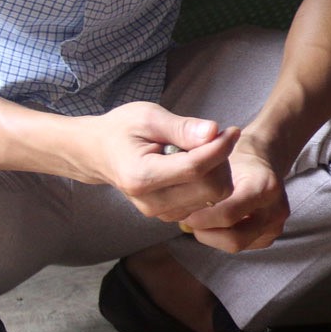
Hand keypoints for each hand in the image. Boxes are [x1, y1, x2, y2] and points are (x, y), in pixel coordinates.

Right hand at [84, 103, 239, 220]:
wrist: (99, 153)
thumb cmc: (122, 130)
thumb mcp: (148, 117)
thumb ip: (182, 127)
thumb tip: (213, 132)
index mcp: (142, 176)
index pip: (197, 169)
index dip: (220, 148)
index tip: (231, 130)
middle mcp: (151, 202)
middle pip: (212, 188)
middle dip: (221, 161)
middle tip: (213, 138)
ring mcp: (160, 213)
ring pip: (213, 197)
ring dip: (217, 171)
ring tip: (198, 150)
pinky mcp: (169, 215)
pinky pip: (205, 202)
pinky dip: (209, 182)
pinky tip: (194, 165)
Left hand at [180, 135, 291, 252]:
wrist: (260, 159)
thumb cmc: (234, 158)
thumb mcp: (217, 162)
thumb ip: (201, 182)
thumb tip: (178, 210)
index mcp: (265, 187)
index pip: (228, 214)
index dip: (201, 218)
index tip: (185, 210)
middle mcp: (276, 209)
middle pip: (234, 239)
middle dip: (207, 232)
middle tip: (191, 219)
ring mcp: (276, 225)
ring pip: (237, 245)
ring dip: (213, 236)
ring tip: (201, 220)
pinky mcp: (271, 235)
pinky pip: (242, 246)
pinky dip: (223, 237)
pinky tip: (215, 222)